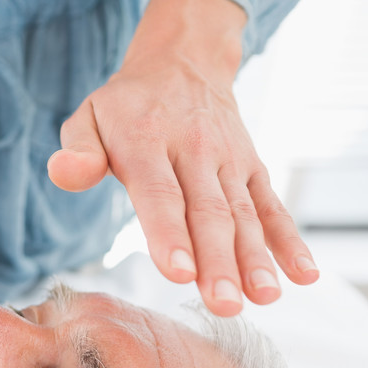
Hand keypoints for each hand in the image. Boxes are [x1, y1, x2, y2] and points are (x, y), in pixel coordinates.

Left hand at [47, 0, 317, 315]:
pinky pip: (272, 205)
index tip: (179, 274)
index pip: (160, 193)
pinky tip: (303, 275)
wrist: (181, 63)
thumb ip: (77, 151)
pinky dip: (290, 240)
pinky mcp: (252, 167)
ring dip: (255, 259)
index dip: (169, 235)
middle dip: (218, 262)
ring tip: (262, 298)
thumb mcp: (87, 117)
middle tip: (224, 304)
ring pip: (243, 214)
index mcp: (147, 140)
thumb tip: (64, 174)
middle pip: (207, 212)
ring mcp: (228, 159)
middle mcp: (194, 150)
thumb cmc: (124, 107)